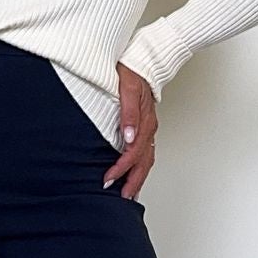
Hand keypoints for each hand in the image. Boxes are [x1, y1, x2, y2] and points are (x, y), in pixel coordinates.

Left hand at [102, 63, 156, 198]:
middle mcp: (149, 128)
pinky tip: (133, 174)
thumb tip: (129, 137)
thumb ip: (128, 113)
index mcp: (145, 122)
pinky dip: (140, 167)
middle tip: (120, 198)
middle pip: (143, 162)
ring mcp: (149, 128)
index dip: (120, 168)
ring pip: (146, 160)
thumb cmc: (133, 71)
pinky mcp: (147, 127)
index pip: (133, 153)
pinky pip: (146, 152)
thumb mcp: (128, 88)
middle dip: (132, 181)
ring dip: (137, 178)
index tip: (107, 179)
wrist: (144, 59)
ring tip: (128, 194)